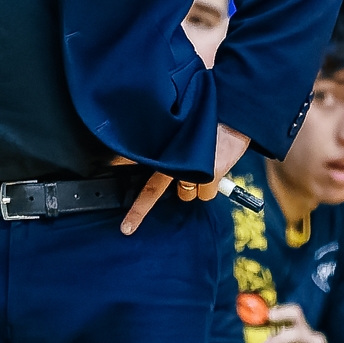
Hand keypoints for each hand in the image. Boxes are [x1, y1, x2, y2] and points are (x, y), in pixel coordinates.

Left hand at [120, 124, 251, 233]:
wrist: (235, 115)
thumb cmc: (210, 121)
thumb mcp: (188, 128)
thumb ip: (172, 144)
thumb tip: (159, 158)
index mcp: (166, 147)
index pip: (138, 158)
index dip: (121, 164)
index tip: (108, 171)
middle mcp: (175, 159)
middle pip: (153, 190)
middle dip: (139, 210)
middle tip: (127, 227)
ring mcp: (191, 170)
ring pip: (184, 194)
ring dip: (191, 186)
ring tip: (202, 167)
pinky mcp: (209, 176)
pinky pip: (204, 194)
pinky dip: (209, 187)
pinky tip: (216, 170)